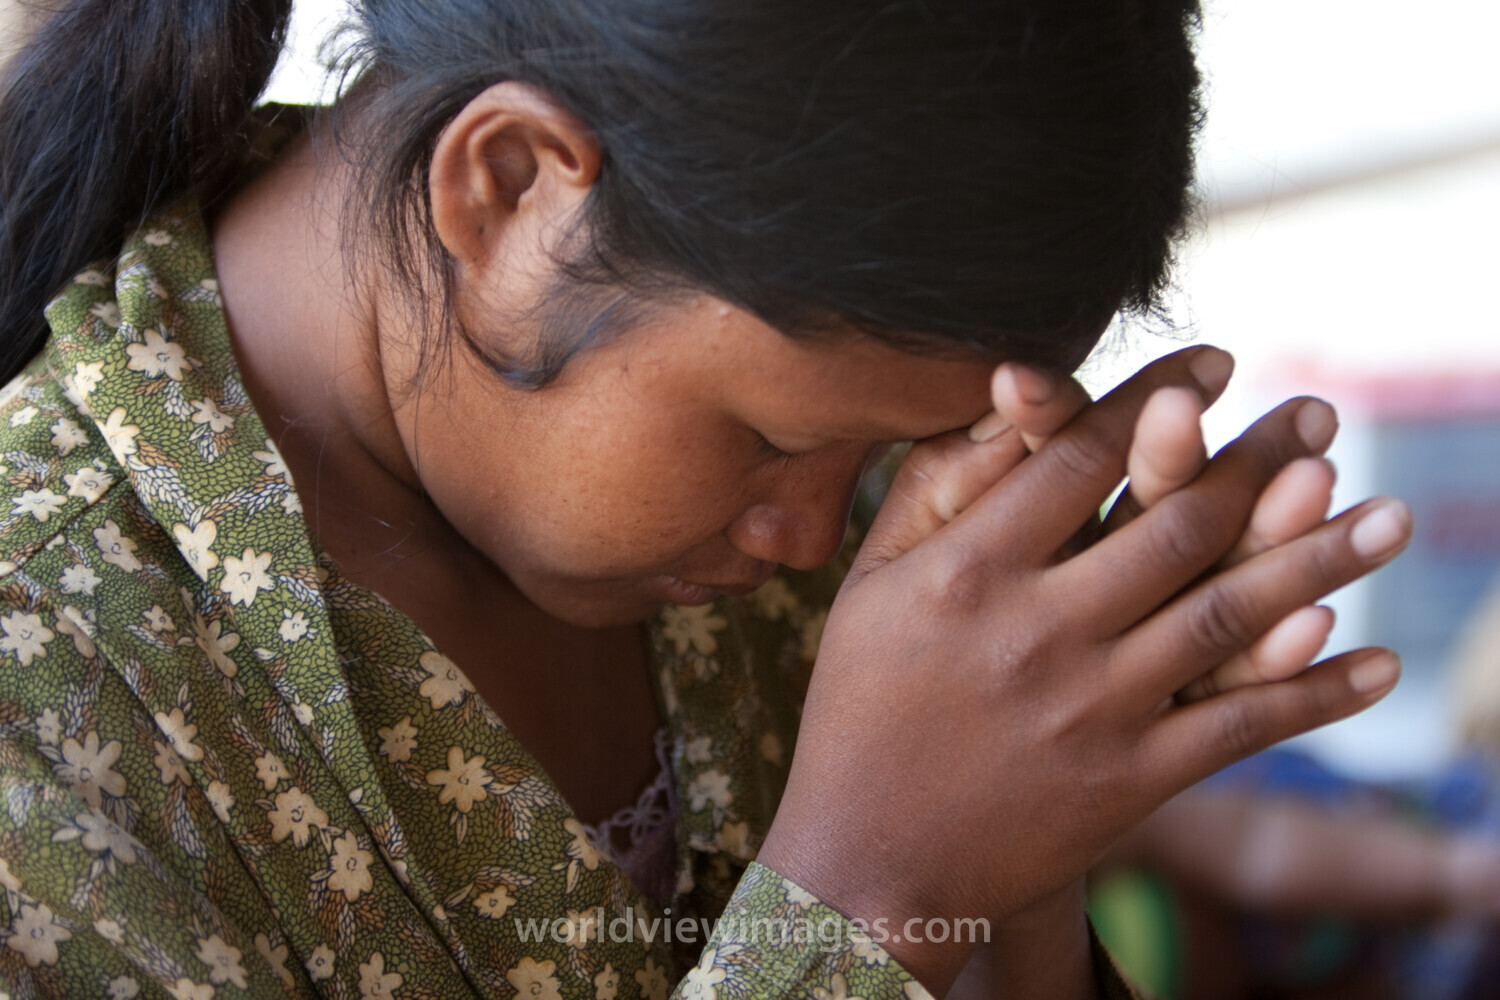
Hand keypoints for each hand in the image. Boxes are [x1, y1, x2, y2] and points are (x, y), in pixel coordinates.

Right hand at [758, 348, 1410, 994]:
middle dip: (1259, 461)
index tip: (1216, 363)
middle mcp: (1036, 630)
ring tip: (1391, 516)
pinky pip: (1239, 727)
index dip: (1154, 398)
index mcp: (966, 570)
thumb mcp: (870, 586)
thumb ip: (935, 491)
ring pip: (1226, 615)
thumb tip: (1010, 399)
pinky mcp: (1129, 781)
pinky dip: (1313, 693)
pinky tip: (1378, 661)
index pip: (1078, 458)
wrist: (869, 861)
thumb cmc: (862, 708)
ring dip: (1318, 560)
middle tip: (1320, 416)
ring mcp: (1091, 709)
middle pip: (1174, 523)